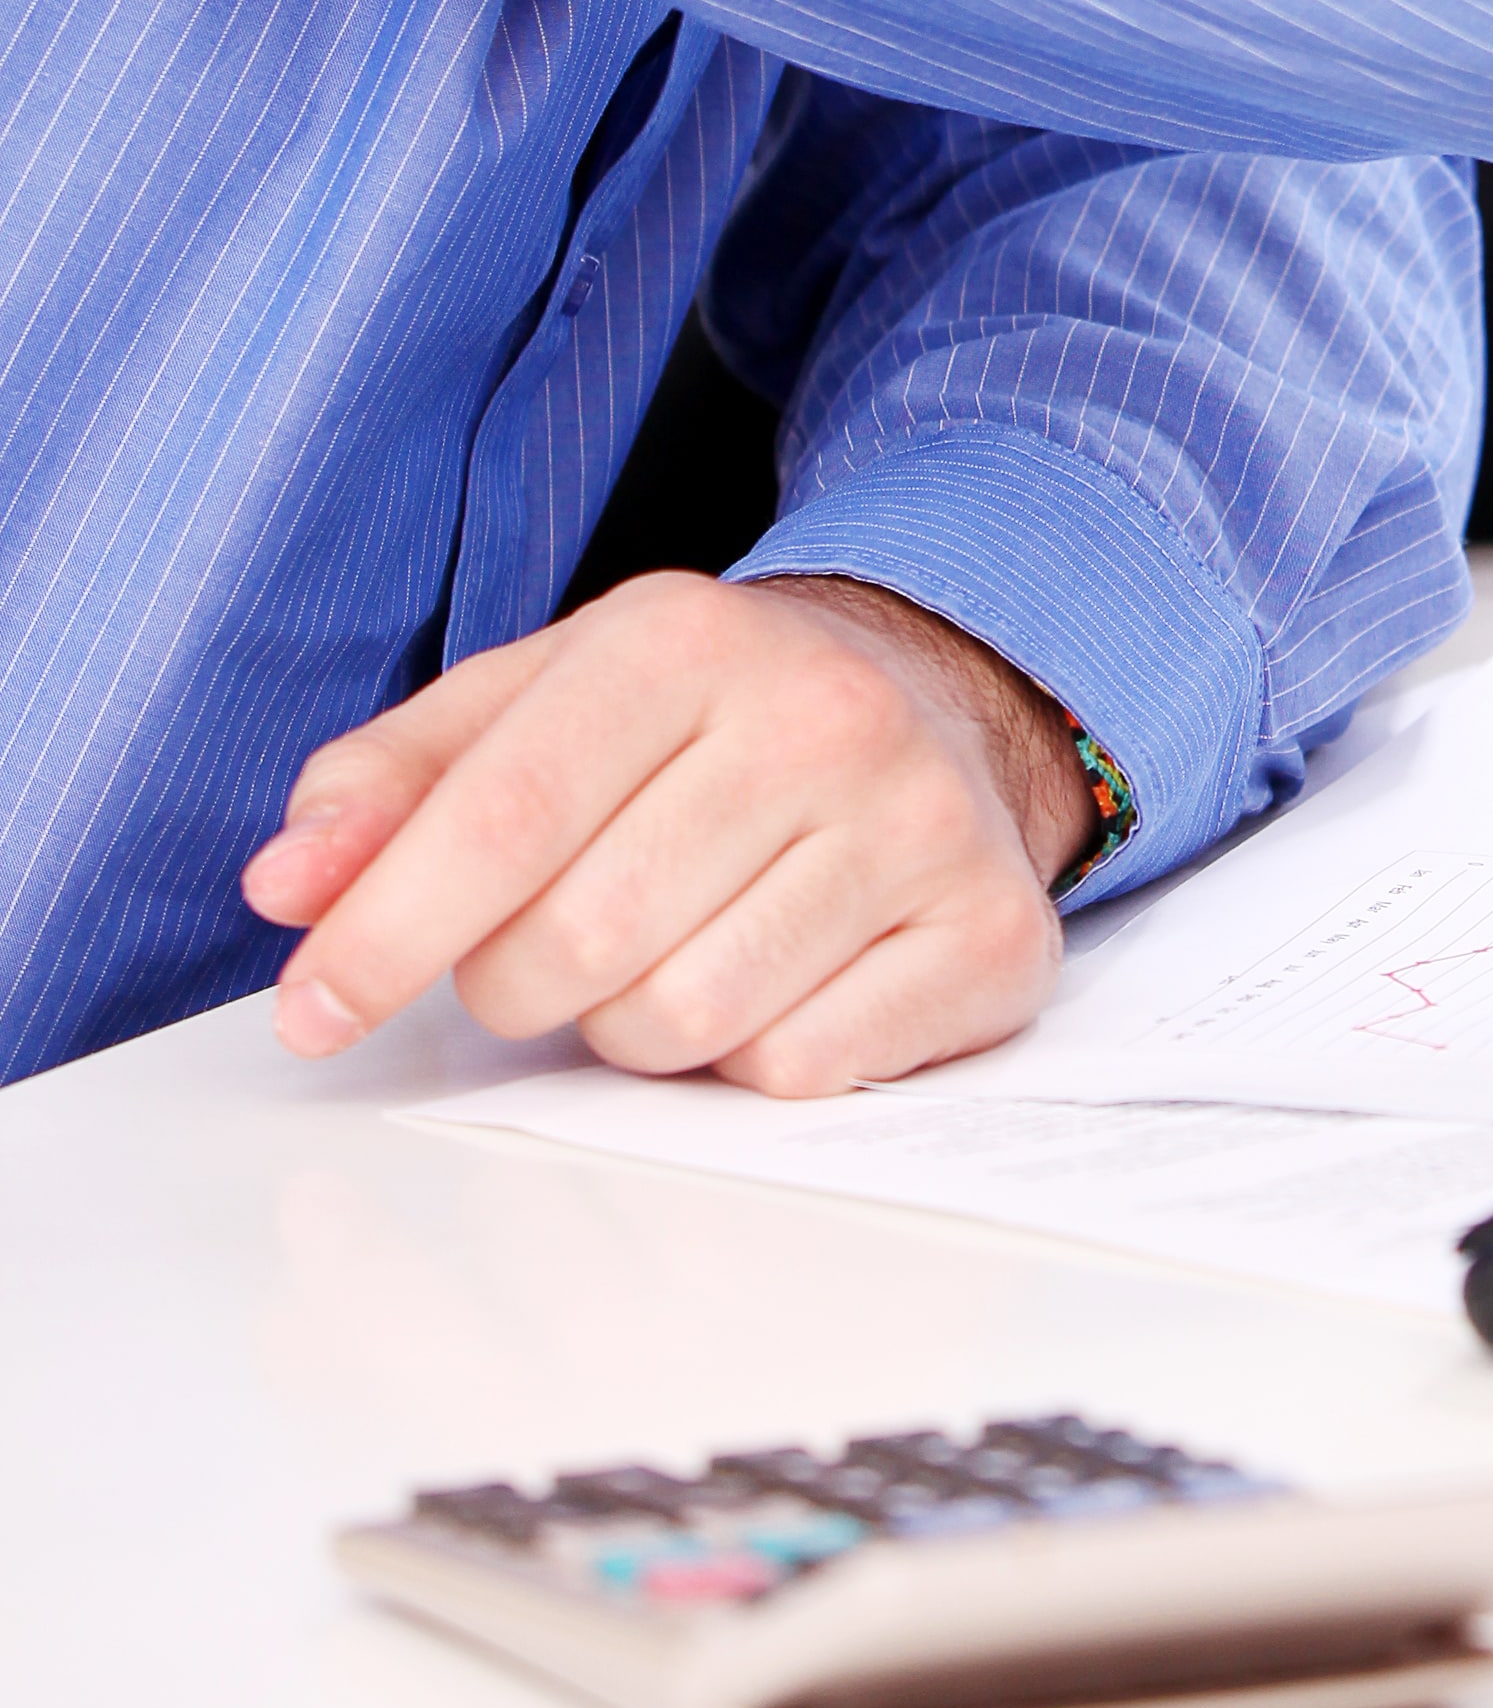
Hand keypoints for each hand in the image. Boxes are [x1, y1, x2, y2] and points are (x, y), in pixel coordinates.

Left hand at [239, 570, 1095, 1092]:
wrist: (936, 706)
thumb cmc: (697, 726)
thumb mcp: (539, 702)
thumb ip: (395, 782)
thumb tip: (287, 883)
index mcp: (689, 635)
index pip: (502, 811)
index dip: (384, 930)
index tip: (311, 1012)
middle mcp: (822, 713)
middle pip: (579, 942)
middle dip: (522, 981)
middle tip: (554, 942)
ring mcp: (920, 824)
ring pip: (682, 1023)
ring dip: (636, 1024)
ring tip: (676, 944)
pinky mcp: (989, 933)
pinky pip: (796, 1072)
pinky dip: (754, 1058)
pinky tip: (780, 975)